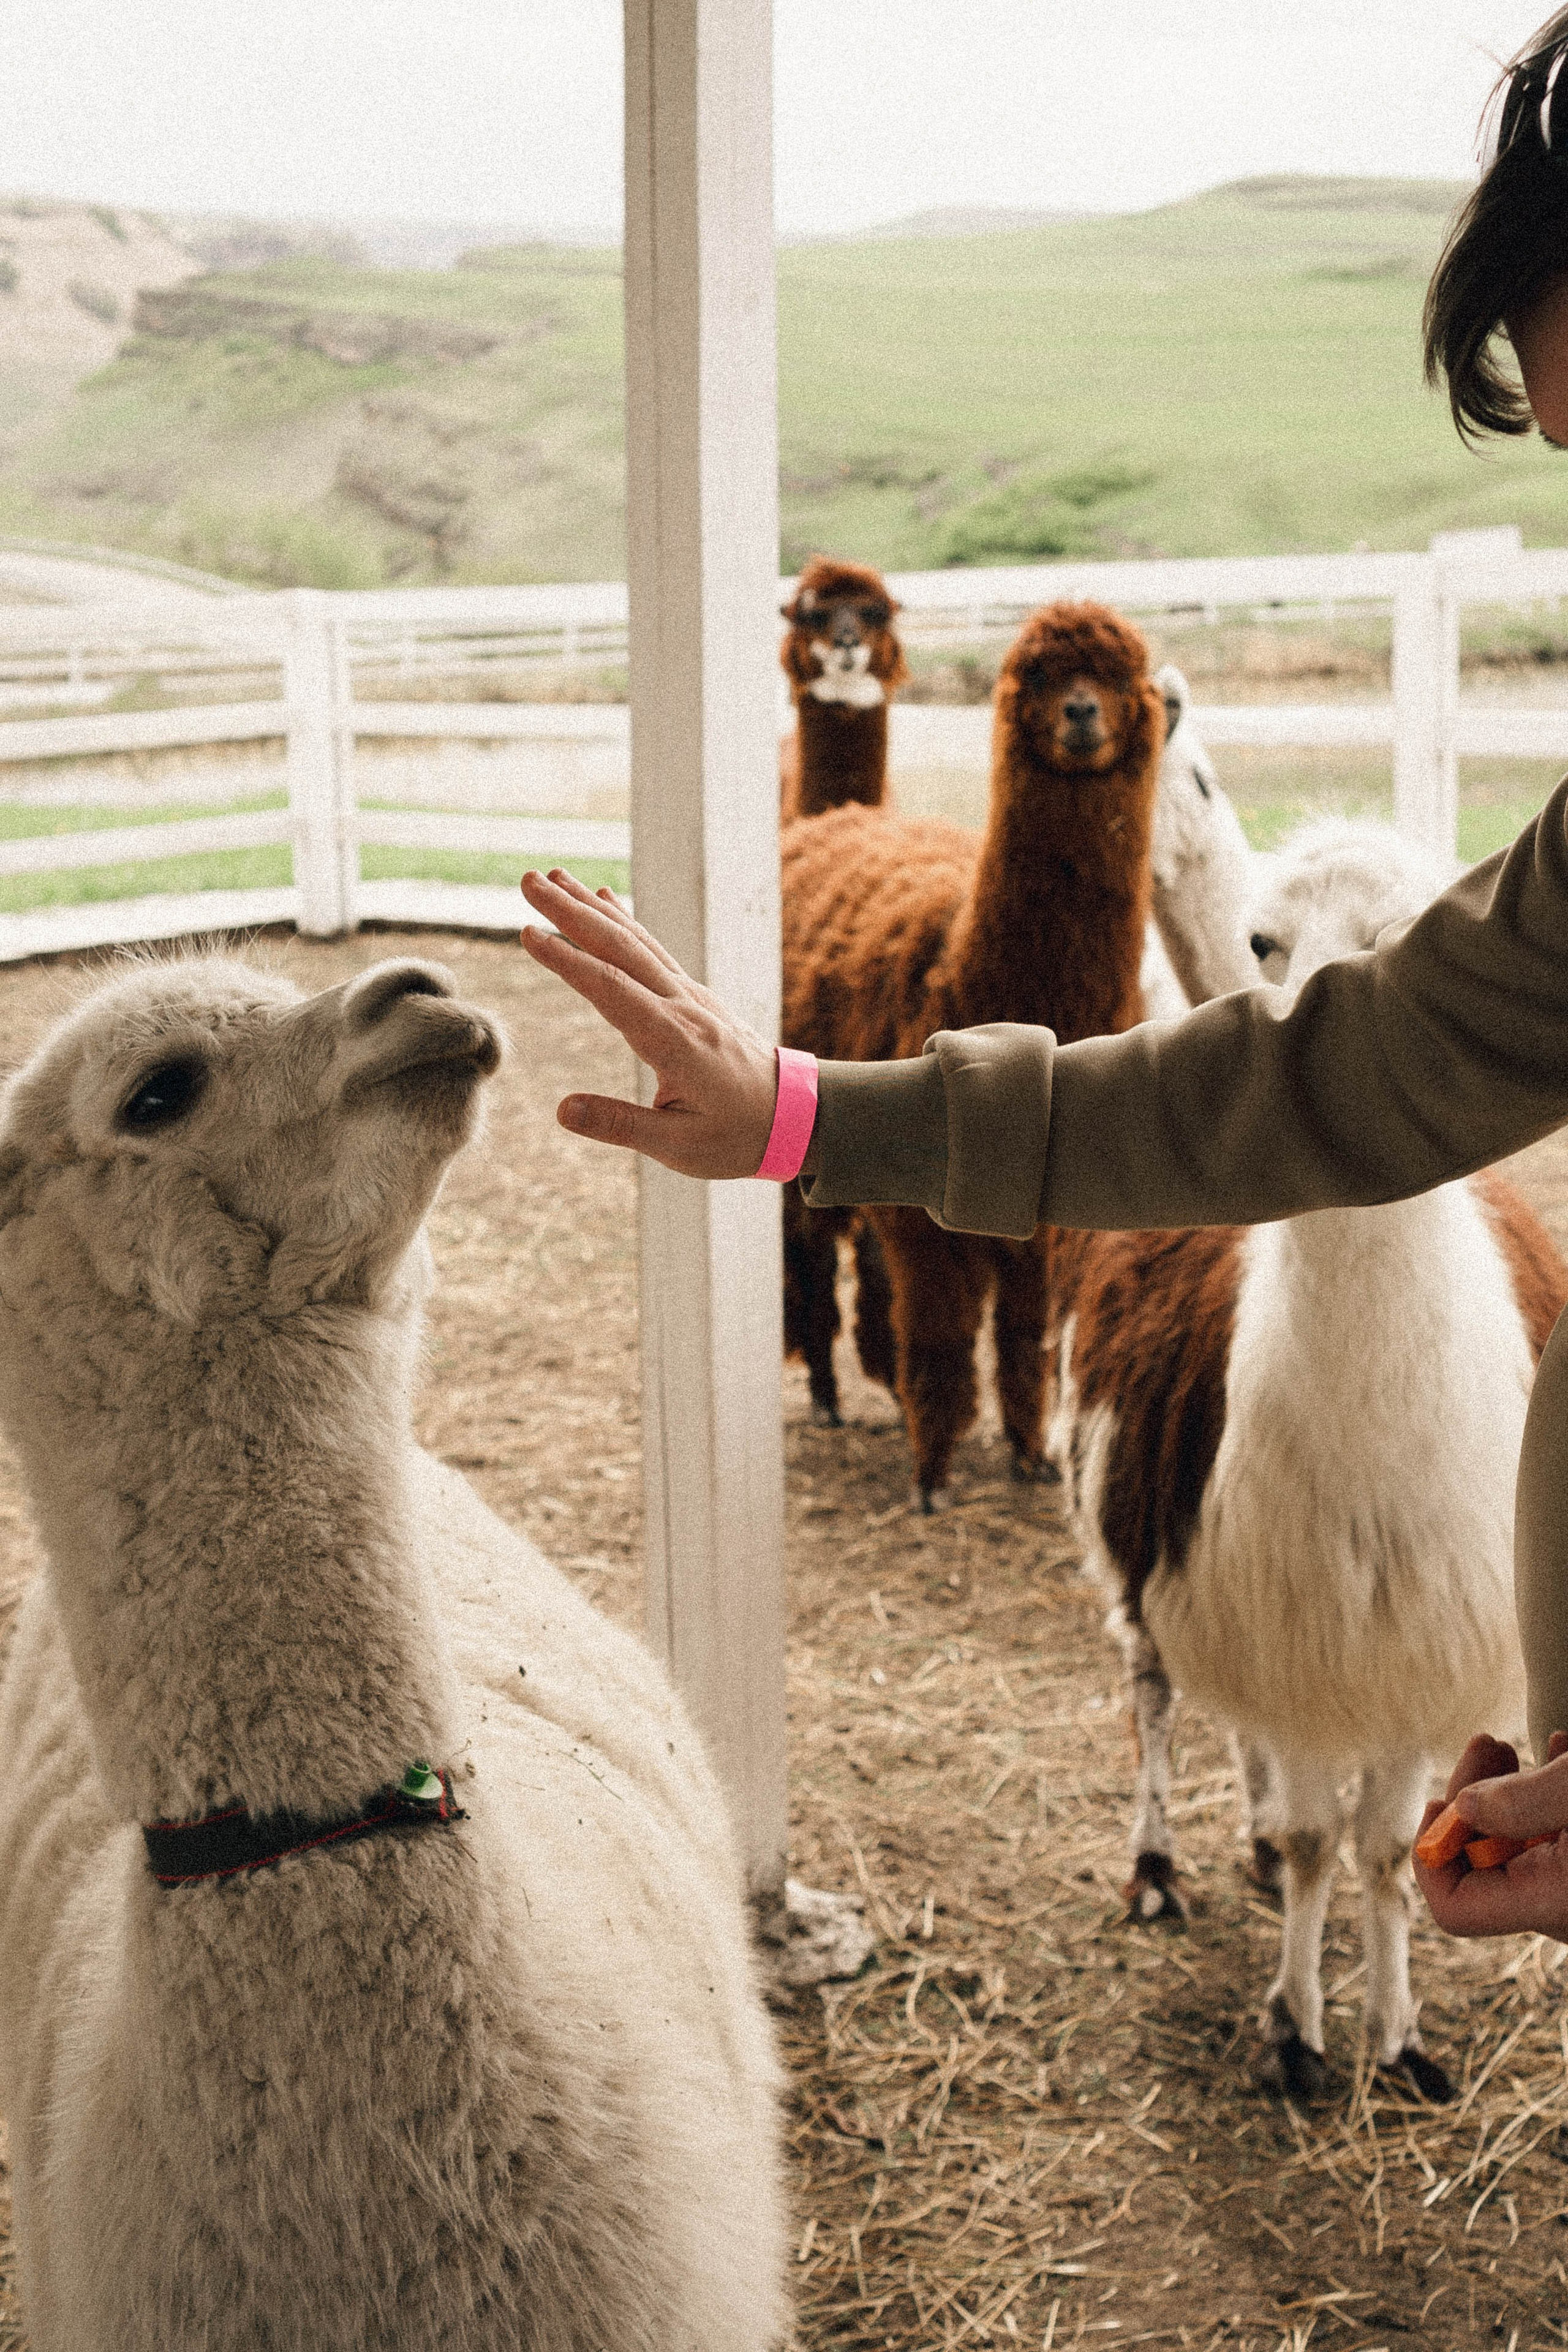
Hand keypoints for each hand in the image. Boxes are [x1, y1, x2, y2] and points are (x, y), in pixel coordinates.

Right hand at [519, 869, 780, 1177]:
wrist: (797, 1117)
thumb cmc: (738, 1137)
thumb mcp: (679, 1146)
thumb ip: (620, 1125)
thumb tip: (561, 1110)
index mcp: (674, 1040)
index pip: (611, 990)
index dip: (568, 960)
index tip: (528, 932)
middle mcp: (683, 1006)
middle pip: (621, 948)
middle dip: (571, 912)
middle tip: (528, 880)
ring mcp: (691, 996)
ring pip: (636, 941)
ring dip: (592, 908)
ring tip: (554, 878)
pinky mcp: (694, 996)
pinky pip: (653, 950)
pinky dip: (624, 921)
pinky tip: (603, 900)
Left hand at [1413, 1730, 1567, 1940]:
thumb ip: (1522, 1802)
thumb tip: (1461, 1808)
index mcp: (1550, 1903)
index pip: (1454, 1908)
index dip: (1433, 1854)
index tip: (1441, 1800)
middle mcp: (1560, 1909)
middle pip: (1481, 1866)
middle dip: (1470, 1802)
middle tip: (1485, 1745)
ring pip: (1516, 1848)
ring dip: (1504, 1794)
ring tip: (1508, 1748)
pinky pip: (1550, 1843)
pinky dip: (1542, 1801)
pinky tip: (1557, 1753)